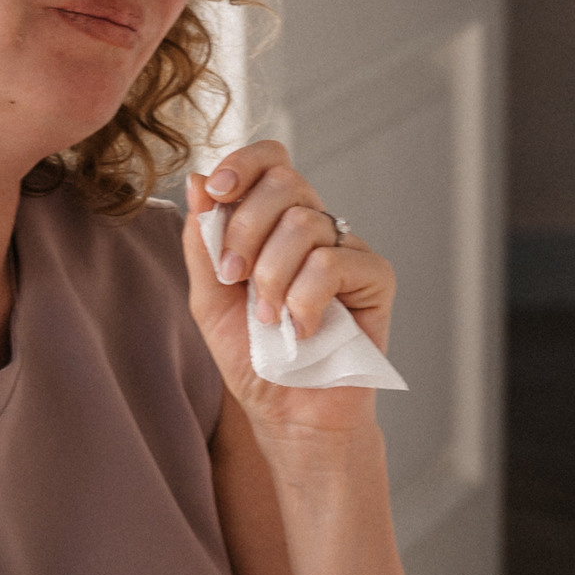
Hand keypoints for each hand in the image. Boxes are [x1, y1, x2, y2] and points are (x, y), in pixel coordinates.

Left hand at [181, 141, 394, 407]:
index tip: (217, 192)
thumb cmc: (253, 357)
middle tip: (234, 278)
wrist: (289, 414)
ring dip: (272, 277)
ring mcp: (347, 248)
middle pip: (285, 181)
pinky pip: (332, 262)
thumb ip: (203, 242)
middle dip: (245, 229)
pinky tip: (302, 330)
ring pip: (304, 224)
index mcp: (275, 221)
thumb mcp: (210, 298)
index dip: (243, 163)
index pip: (269, 160)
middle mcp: (315, 226)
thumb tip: (199, 181)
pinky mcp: (375, 277)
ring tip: (269, 319)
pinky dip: (305, 300)